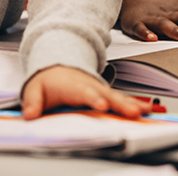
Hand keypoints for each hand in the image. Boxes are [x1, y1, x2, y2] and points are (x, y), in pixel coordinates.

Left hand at [20, 65, 150, 119]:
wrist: (58, 63)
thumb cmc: (48, 80)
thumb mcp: (34, 89)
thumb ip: (32, 102)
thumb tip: (30, 114)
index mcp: (74, 86)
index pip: (84, 93)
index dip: (93, 98)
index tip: (101, 105)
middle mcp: (91, 87)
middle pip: (108, 96)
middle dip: (121, 104)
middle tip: (133, 112)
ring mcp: (101, 90)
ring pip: (118, 97)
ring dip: (132, 104)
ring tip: (145, 112)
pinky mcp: (106, 96)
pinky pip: (122, 100)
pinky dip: (135, 104)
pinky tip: (146, 110)